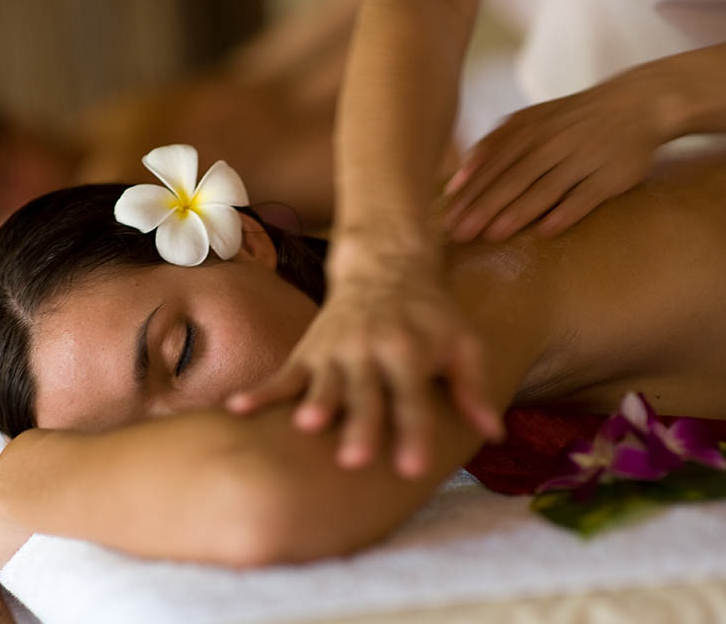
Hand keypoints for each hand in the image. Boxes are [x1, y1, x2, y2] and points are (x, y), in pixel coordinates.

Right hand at [227, 246, 503, 476]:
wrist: (385, 265)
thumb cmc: (430, 314)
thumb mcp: (462, 342)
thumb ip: (473, 386)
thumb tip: (494, 433)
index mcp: (409, 350)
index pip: (413, 398)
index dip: (413, 432)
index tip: (412, 469)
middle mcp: (370, 350)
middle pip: (366, 395)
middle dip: (360, 425)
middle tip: (354, 460)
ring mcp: (334, 350)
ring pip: (323, 383)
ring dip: (315, 404)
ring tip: (304, 426)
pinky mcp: (308, 350)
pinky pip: (283, 374)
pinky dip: (261, 392)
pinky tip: (238, 410)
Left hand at [442, 73, 667, 241]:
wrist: (636, 104)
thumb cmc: (568, 122)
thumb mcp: (530, 122)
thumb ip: (495, 146)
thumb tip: (456, 181)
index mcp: (529, 129)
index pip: (491, 163)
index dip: (468, 191)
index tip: (446, 217)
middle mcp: (553, 142)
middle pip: (512, 178)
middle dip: (483, 207)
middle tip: (459, 234)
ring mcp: (583, 157)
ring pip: (545, 188)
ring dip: (517, 213)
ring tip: (493, 235)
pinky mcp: (611, 175)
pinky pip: (585, 196)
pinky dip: (566, 212)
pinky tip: (546, 231)